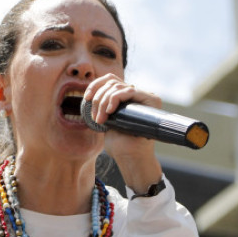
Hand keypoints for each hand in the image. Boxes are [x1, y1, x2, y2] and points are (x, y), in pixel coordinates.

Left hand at [84, 75, 162, 193]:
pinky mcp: (151, 100)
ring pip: (118, 86)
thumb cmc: (119, 143)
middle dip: (98, 98)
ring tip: (100, 120)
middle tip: (94, 117)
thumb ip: (103, 106)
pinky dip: (115, 99)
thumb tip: (89, 93)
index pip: (111, 80)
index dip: (96, 85)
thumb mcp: (106, 120)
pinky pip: (128, 91)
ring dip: (104, 102)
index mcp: (127, 97)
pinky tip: (109, 111)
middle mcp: (137, 94)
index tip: (86, 98)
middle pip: (112, 82)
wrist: (130, 156)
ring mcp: (145, 96)